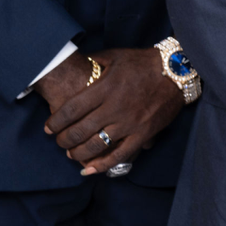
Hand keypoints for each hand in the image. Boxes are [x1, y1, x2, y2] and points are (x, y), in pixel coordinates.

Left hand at [43, 47, 184, 173]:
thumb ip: (93, 62)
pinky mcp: (143, 134)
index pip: (71, 110)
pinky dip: (102, 165)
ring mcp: (129, 123)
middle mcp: (115, 107)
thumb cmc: (144, 62)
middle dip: (63, 139)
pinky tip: (89, 170)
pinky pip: (120, 155)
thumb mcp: (115, 55)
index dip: (55, 122)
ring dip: (78, 153)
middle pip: (80, 130)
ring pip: (96, 145)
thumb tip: (75, 64)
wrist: (177, 70)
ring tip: (71, 153)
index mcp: (105, 88)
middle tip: (58, 141)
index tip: (48, 128)